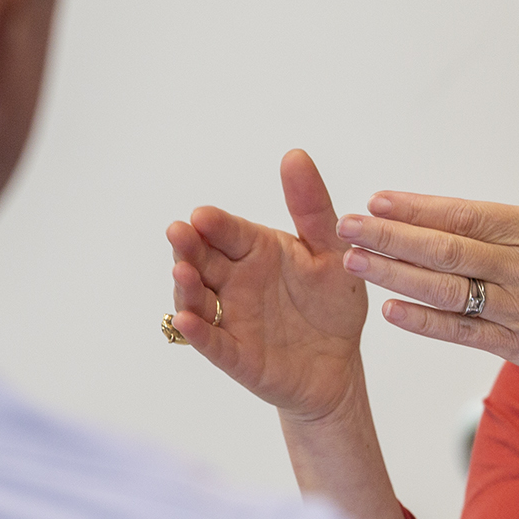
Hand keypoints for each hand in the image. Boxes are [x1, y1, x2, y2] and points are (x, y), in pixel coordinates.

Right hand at [167, 150, 369, 422]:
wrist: (340, 364)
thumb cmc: (332, 305)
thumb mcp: (331, 252)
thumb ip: (312, 208)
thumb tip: (295, 155)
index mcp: (256, 251)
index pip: (229, 232)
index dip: (215, 224)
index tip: (202, 215)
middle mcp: (235, 281)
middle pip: (203, 259)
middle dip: (189, 246)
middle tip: (179, 232)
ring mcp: (230, 317)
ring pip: (198, 298)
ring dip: (186, 285)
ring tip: (182, 271)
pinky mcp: (234, 354)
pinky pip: (212, 343)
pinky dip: (197, 332)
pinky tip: (187, 321)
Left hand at [335, 119, 518, 402]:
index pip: (467, 214)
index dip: (419, 207)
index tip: (380, 197)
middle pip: (444, 250)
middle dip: (390, 236)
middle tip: (346, 225)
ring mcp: (517, 312)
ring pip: (445, 292)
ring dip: (395, 276)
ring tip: (355, 263)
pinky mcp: (517, 347)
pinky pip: (462, 334)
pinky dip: (425, 324)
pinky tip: (392, 312)